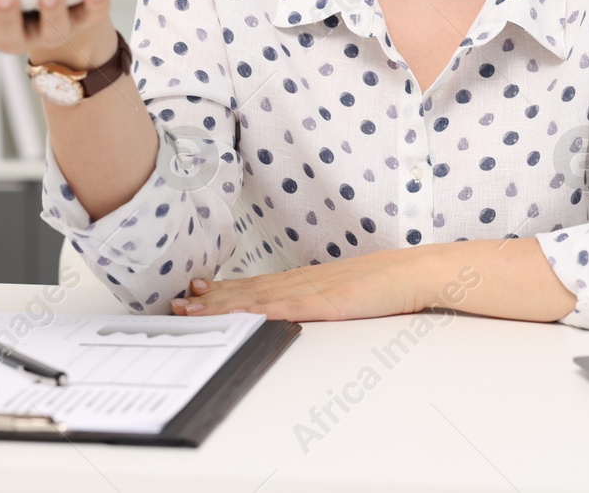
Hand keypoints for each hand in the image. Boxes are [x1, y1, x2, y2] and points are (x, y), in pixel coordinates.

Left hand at [168, 249, 424, 322]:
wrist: (412, 273)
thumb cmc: (384, 285)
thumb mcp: (344, 294)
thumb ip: (319, 300)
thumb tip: (299, 309)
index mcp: (304, 280)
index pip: (255, 286)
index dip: (222, 290)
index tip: (193, 291)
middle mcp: (301, 281)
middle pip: (247, 290)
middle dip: (209, 298)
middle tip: (176, 301)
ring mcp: (311, 291)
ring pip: (256, 298)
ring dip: (221, 303)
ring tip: (191, 308)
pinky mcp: (325, 303)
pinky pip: (285, 308)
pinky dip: (257, 311)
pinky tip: (237, 315)